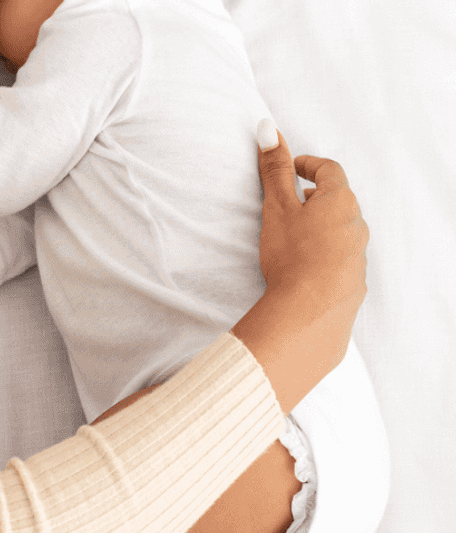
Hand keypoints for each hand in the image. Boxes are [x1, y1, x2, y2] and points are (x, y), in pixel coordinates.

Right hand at [255, 129, 367, 306]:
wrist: (310, 309)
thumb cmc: (293, 254)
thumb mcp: (277, 206)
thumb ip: (274, 169)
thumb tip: (268, 129)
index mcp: (340, 200)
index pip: (328, 170)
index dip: (308, 165)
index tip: (291, 168)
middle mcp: (356, 223)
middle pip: (338, 199)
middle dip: (315, 196)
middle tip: (291, 200)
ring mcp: (358, 252)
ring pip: (341, 228)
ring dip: (321, 225)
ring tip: (296, 235)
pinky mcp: (353, 278)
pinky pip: (340, 255)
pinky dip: (324, 251)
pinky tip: (306, 264)